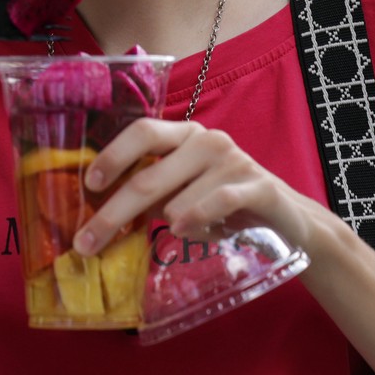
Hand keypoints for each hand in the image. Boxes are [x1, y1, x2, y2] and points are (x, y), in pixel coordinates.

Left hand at [71, 118, 329, 256]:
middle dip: (113, 212)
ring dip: (170, 223)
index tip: (90, 185)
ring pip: (179, 198)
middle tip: (86, 243)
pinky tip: (183, 230)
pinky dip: (195, 219)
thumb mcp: (180, 195)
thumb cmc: (222, 203)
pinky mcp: (260, 186)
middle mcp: (207, 140)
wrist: (288, 220)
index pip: (142, 132)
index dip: (113, 155)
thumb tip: (98, 215)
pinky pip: (219, 202)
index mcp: (184, 135)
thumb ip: (148, 196)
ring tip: (180, 232)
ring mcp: (235, 161)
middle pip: (149, 174)